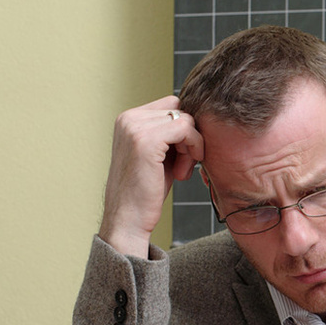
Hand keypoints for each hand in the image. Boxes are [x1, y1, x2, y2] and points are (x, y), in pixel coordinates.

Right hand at [100, 96, 203, 257]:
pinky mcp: (146, 140)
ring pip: (186, 119)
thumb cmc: (147, 191)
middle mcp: (128, 117)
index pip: (172, 104)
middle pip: (180, 109)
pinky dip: (193, 149)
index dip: (184, 128)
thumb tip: (197, 117)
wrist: (129, 219)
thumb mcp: (159, 155)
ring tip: (180, 171)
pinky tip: (181, 172)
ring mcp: (135, 127)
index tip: (181, 156)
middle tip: (183, 164)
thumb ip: (170, 134)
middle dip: (189, 135)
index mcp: (128, 118)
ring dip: (191, 146)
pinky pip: (186, 129)